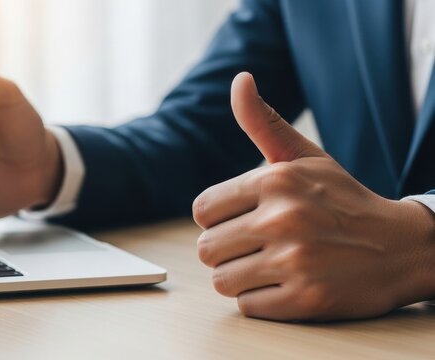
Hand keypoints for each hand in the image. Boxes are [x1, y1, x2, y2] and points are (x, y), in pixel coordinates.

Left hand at [193, 72, 434, 320]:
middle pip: (206, 249)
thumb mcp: (305, 156)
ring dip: (239, 277)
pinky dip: (260, 300)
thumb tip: (239, 79)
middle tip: (254, 246)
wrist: (402, 247)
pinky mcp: (306, 300)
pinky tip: (285, 285)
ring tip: (267, 266)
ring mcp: (295, 261)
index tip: (240, 220)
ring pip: (222, 281)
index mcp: (275, 180)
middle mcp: (283, 218)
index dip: (217, 219)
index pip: (201, 210)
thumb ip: (263, 123)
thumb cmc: (342, 199)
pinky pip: (248, 307)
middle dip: (225, 250)